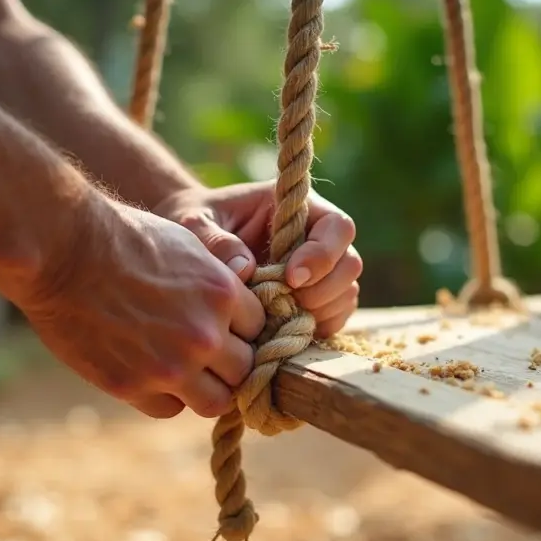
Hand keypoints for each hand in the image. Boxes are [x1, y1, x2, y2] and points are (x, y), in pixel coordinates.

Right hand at [14, 195, 265, 419]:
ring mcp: (170, 366)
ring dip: (206, 389)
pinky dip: (166, 398)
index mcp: (224, 294)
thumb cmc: (123, 237)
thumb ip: (217, 285)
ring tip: (186, 373)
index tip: (228, 329)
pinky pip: (170, 409)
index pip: (260, 330)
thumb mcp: (188, 247)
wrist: (63, 250)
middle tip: (209, 356)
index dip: (244, 330)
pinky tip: (150, 374)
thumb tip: (234, 313)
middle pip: (246, 370)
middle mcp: (205, 335)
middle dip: (231, 364)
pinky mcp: (133, 387)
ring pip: (216, 402)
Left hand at [153, 181, 362, 337]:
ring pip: (346, 294)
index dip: (322, 254)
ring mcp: (320, 271)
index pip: (337, 227)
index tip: (290, 277)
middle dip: (324, 290)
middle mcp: (317, 238)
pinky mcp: (313, 300)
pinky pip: (333, 317)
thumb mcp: (194, 223)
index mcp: (298, 208)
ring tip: (280, 320)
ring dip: (321, 312)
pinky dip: (316, 329)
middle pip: (350, 264)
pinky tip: (283, 333)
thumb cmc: (194, 222)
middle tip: (285, 303)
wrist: (191, 244)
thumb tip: (245, 270)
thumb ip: (215, 241)